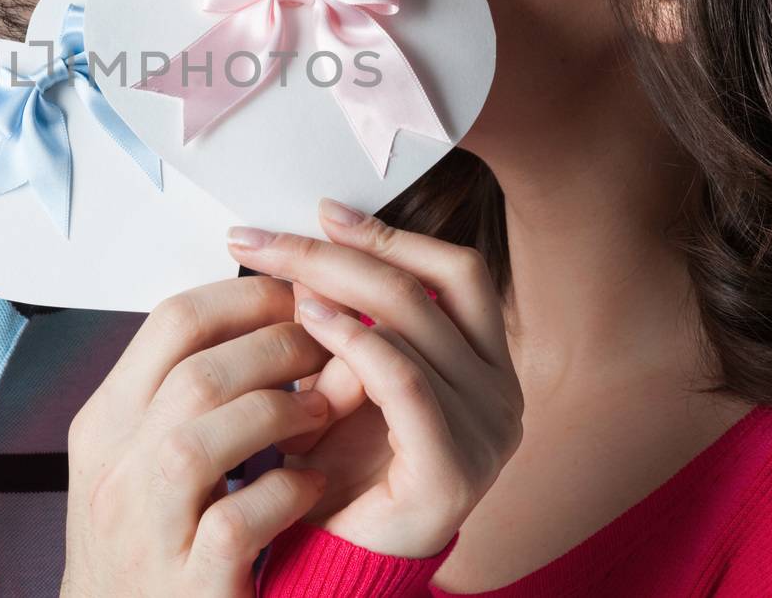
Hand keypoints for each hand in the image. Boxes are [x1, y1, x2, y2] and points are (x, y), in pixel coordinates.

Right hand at [61, 275, 336, 596]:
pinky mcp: (189, 586)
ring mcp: (147, 532)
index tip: (294, 296)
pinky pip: (236, 521)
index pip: (171, 323)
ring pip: (203, 440)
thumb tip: (263, 319)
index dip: (246, 297)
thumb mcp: (139, 455)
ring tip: (322, 411)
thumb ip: (185, 394)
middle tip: (327, 348)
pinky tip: (310, 485)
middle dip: (279, 347)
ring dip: (281, 412)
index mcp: (104, 424)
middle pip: (196, 373)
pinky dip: (284, 494)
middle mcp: (114, 473)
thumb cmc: (142, 545)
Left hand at [226, 200, 523, 558]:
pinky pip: (403, 382)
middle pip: (430, 287)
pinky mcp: (453, 468)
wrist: (334, 561)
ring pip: (415, 326)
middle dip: (344, 252)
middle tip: (270, 238)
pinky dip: (353, 339)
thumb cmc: (337, 470)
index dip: (391, 235)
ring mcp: (487, 432)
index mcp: (486, 365)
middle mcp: (501, 394)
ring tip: (278, 273)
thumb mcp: (345, 377)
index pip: (455, 272)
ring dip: (336, 288)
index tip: (322, 211)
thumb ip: (347, 318)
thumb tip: (300, 242)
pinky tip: (308, 319)